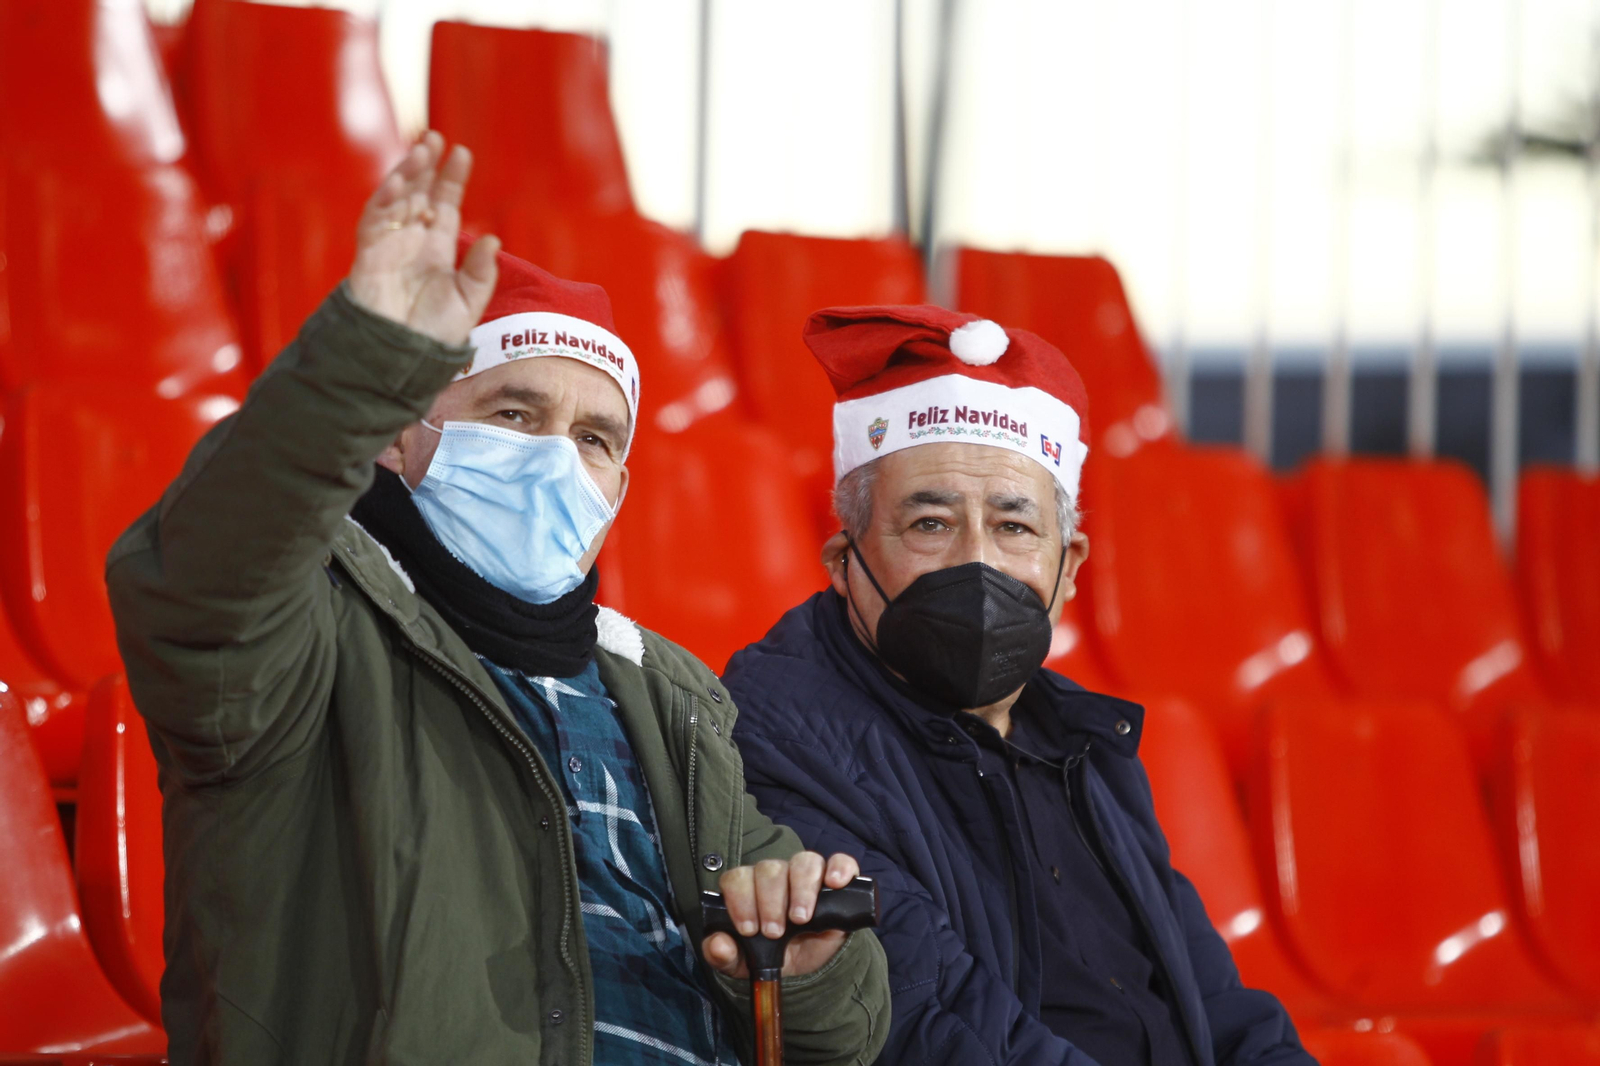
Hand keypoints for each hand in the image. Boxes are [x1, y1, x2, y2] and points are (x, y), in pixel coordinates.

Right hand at [347, 130, 498, 346]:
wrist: (402, 356)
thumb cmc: (434, 334)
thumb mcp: (468, 302)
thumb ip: (480, 272)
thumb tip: (493, 240)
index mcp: (437, 248)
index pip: (444, 203)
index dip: (451, 178)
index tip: (462, 154)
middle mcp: (412, 240)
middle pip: (418, 192)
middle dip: (425, 165)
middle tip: (434, 138)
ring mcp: (390, 244)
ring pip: (396, 199)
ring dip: (407, 174)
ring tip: (421, 152)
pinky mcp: (370, 254)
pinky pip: (375, 221)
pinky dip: (385, 201)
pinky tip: (400, 184)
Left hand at [701, 852, 860, 978]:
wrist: (806, 964)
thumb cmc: (769, 954)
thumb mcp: (743, 962)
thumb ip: (723, 955)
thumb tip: (718, 945)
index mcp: (749, 887)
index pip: (738, 877)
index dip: (740, 899)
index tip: (749, 929)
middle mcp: (777, 875)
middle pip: (770, 869)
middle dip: (770, 901)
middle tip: (775, 932)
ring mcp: (808, 874)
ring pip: (803, 862)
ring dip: (801, 889)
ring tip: (801, 918)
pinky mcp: (837, 880)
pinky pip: (841, 861)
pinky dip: (840, 868)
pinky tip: (835, 883)